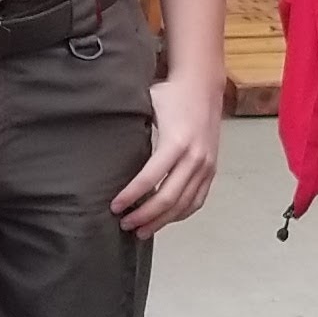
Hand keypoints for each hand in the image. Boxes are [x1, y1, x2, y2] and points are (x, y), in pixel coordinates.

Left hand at [111, 68, 223, 233]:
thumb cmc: (171, 93)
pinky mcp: (212, 169)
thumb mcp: (148, 105)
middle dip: (144, 215)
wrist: (203, 85)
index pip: (150, 178)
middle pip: (168, 198)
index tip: (115, 207)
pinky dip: (181, 214)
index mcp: (176, 142)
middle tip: (125, 225)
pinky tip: (165, 220)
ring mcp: (206, 165)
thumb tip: (106, 148)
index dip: (131, 196)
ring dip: (162, 221)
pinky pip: (197, 199)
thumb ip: (133, 128)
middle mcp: (194, 157)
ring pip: (183, 204)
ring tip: (141, 230)